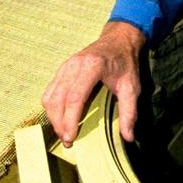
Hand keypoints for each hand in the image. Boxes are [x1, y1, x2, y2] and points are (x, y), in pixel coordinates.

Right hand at [42, 21, 146, 146]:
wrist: (118, 40)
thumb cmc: (125, 63)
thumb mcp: (132, 87)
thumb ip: (129, 112)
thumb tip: (128, 137)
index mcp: (92, 67)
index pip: (75, 98)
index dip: (70, 120)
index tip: (71, 137)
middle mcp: (74, 65)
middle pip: (59, 99)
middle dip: (59, 123)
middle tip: (68, 142)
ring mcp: (65, 66)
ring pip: (50, 96)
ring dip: (53, 118)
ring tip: (64, 133)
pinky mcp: (61, 69)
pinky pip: (50, 91)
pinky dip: (51, 108)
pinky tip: (60, 119)